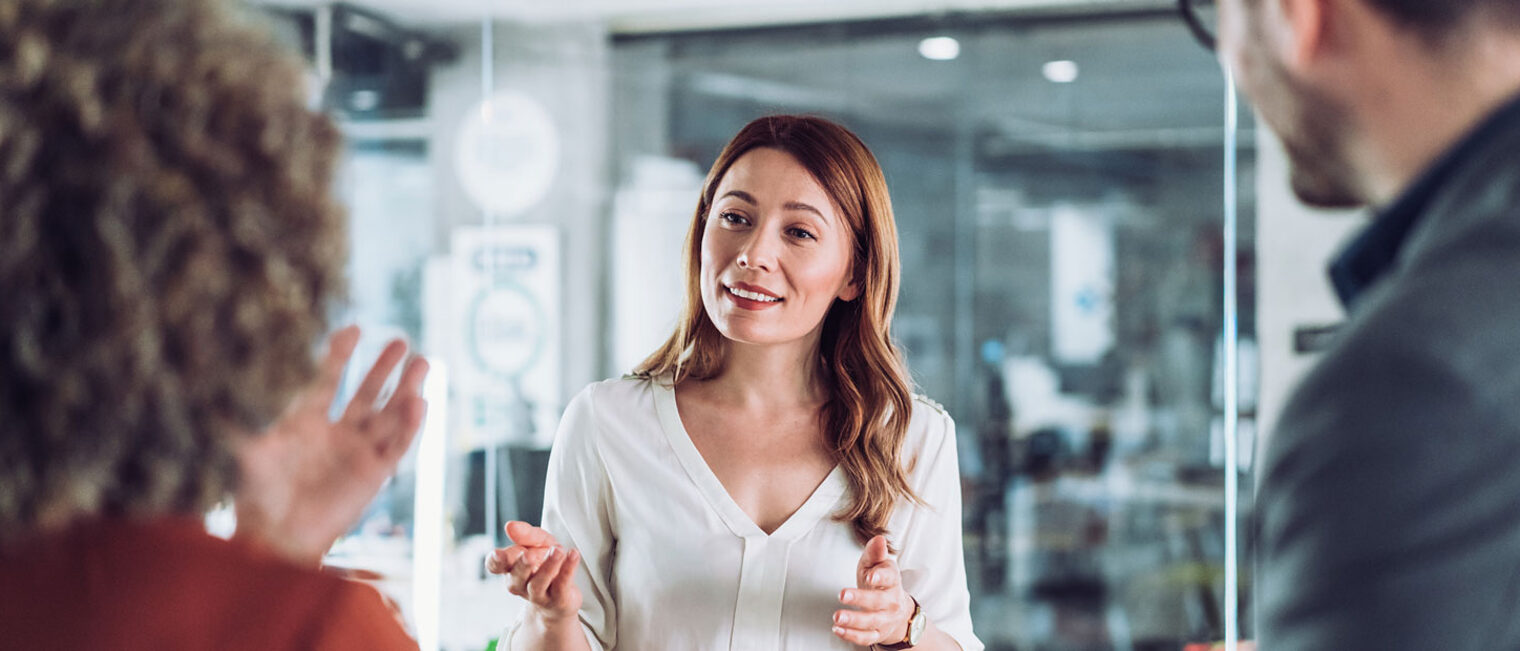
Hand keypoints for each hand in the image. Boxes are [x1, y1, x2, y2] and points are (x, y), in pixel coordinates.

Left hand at [232, 325, 428, 566]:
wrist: (279, 539)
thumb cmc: (260, 498)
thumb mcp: (253, 458)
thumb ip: (250, 430)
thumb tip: (220, 404)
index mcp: (307, 422)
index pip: (329, 380)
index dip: (341, 355)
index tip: (355, 329)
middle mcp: (337, 434)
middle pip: (367, 394)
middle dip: (384, 368)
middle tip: (402, 341)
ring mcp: (357, 453)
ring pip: (388, 415)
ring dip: (407, 389)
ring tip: (424, 362)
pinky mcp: (373, 475)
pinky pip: (397, 446)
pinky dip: (410, 425)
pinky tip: (419, 402)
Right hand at [485, 520, 582, 623]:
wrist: (563, 595)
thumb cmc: (545, 564)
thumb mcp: (538, 543)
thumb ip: (526, 534)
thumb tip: (510, 526)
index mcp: (510, 568)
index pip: (495, 566)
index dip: (495, 561)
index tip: (498, 554)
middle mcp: (520, 584)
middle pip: (516, 576)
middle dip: (522, 564)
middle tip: (529, 554)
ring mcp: (538, 595)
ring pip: (538, 584)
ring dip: (548, 566)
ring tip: (558, 550)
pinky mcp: (558, 600)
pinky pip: (561, 586)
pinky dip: (568, 569)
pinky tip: (573, 554)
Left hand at [834, 535, 914, 646]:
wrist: (896, 608)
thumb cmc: (881, 581)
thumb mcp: (878, 564)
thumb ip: (875, 553)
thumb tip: (879, 539)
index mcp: (892, 581)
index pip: (890, 578)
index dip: (880, 577)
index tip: (870, 576)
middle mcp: (892, 602)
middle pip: (878, 601)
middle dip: (860, 599)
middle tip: (842, 594)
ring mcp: (886, 619)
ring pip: (871, 622)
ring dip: (854, 620)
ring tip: (837, 616)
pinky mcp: (878, 633)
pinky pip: (867, 637)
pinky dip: (852, 635)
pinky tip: (838, 629)